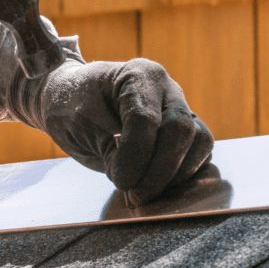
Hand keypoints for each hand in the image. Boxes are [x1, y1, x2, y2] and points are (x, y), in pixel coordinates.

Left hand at [11, 59, 213, 201]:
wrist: (68, 100)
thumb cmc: (70, 105)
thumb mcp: (81, 125)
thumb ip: (111, 150)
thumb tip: (137, 182)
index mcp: (138, 75)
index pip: (146, 120)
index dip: (135, 156)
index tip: (120, 180)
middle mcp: (166, 89)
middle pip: (181, 130)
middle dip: (160, 170)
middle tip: (136, 193)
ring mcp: (179, 109)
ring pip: (200, 141)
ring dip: (176, 173)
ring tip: (146, 189)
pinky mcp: (184, 132)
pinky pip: (199, 154)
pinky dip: (182, 174)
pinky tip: (157, 185)